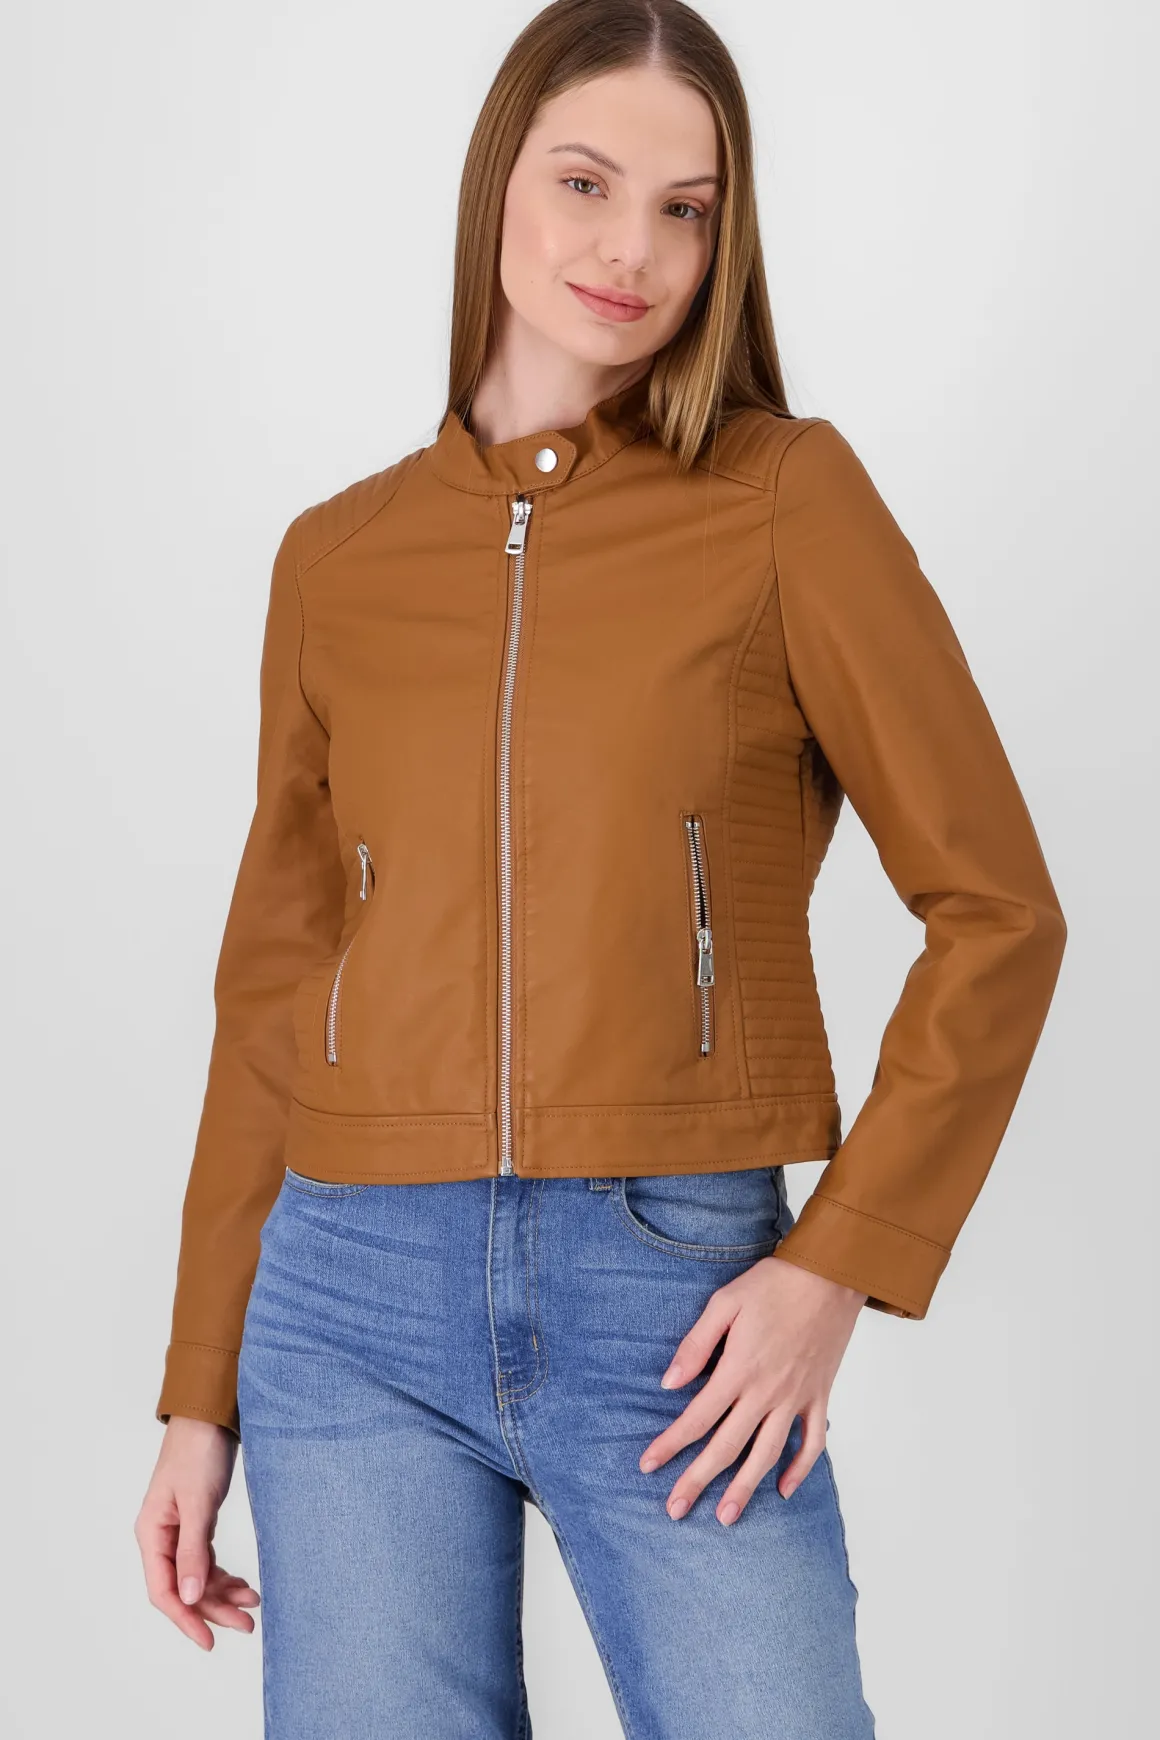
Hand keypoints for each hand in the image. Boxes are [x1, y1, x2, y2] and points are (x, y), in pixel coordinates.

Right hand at [135, 1415, 259, 1649]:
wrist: (211, 1415)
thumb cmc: (199, 1451)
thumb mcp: (198, 1502)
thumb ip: (193, 1550)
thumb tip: (189, 1598)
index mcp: (152, 1533)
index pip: (164, 1591)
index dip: (185, 1619)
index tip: (209, 1640)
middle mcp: (161, 1536)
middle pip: (184, 1588)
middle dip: (213, 1608)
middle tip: (247, 1624)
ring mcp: (179, 1530)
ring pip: (198, 1576)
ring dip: (223, 1593)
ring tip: (252, 1603)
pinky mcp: (197, 1522)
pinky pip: (206, 1560)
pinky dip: (224, 1574)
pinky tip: (244, 1584)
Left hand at [638, 1256, 866, 1524]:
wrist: (832, 1274)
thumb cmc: (774, 1283)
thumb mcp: (724, 1302)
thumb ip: (696, 1345)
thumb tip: (669, 1383)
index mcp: (739, 1368)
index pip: (697, 1417)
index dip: (670, 1444)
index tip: (648, 1466)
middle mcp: (767, 1391)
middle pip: (727, 1446)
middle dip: (698, 1480)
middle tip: (675, 1509)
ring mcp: (796, 1397)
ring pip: (767, 1454)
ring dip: (745, 1488)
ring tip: (726, 1516)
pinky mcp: (819, 1396)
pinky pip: (812, 1442)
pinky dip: (799, 1469)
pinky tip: (782, 1489)